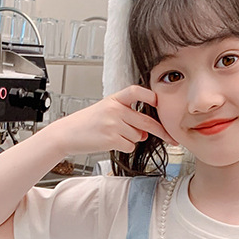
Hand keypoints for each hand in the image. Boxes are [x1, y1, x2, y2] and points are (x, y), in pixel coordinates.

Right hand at [52, 85, 172, 155]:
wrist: (66, 134)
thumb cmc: (86, 123)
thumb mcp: (106, 113)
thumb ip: (127, 119)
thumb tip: (145, 133)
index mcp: (114, 99)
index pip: (136, 91)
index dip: (151, 96)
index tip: (160, 102)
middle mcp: (115, 109)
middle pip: (146, 121)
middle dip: (161, 131)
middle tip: (172, 138)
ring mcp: (114, 124)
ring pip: (138, 136)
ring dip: (131, 139)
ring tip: (113, 136)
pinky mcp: (112, 138)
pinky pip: (130, 146)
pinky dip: (124, 147)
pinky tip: (111, 142)